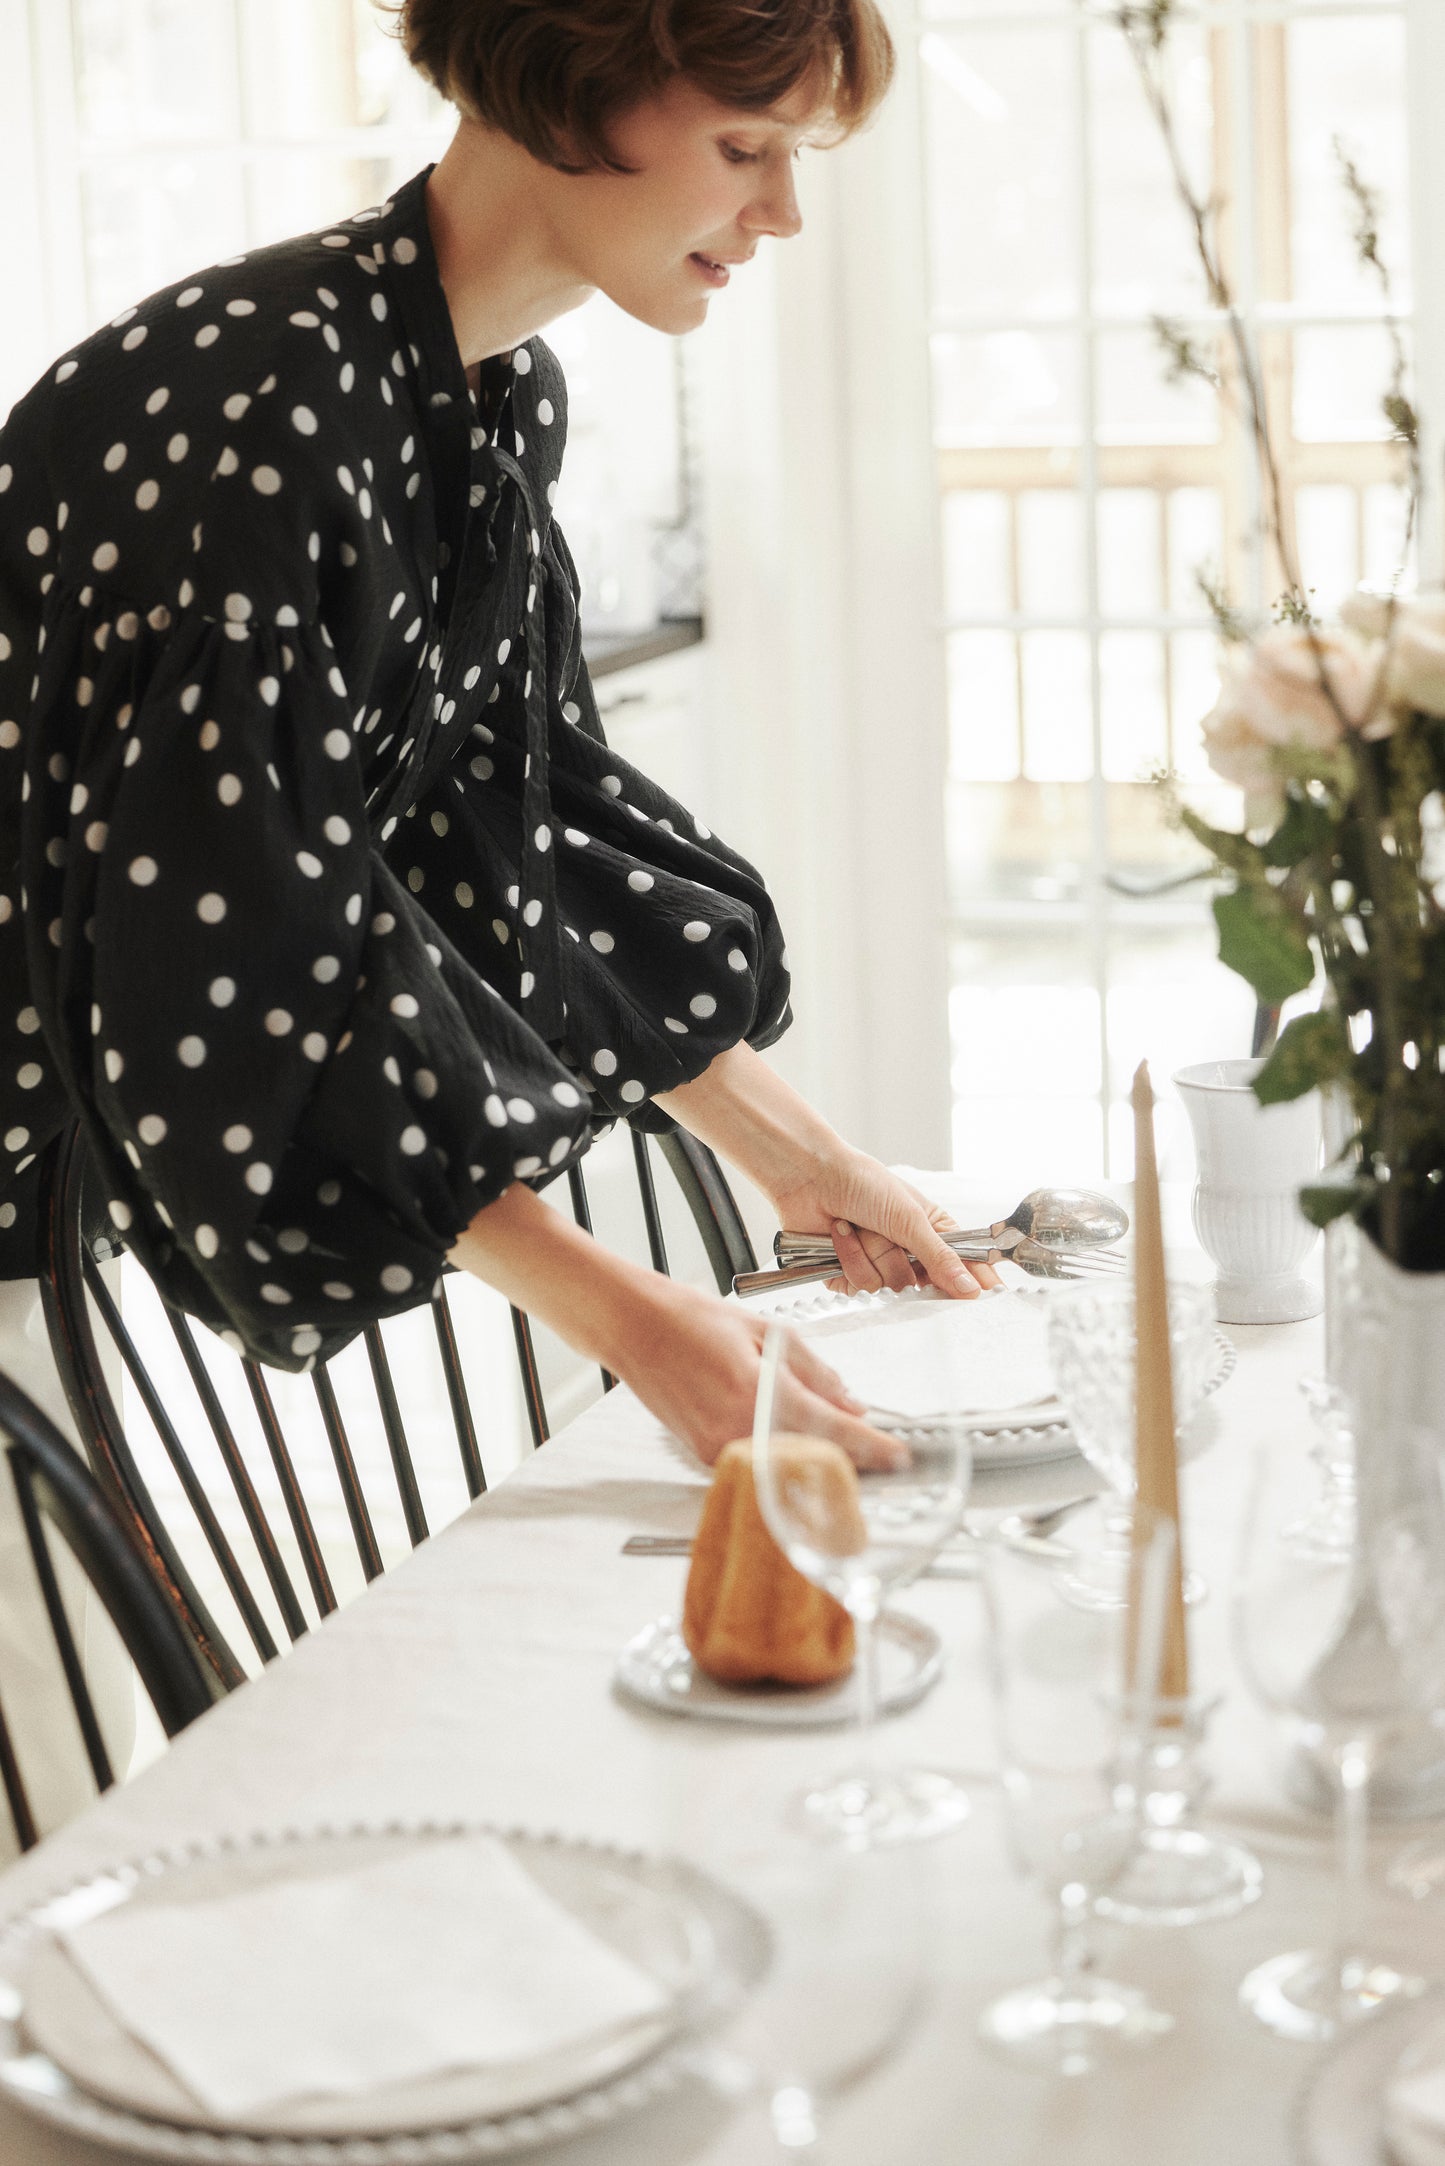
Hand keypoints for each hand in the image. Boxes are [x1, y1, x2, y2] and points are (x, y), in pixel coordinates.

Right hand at [450, 1184, 904, 1468]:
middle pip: (812, 1458)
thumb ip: (813, 1371)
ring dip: (817, 1458)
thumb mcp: (764, 1332)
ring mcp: (717, 1448)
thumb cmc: (691, 1320)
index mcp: (758, 1394)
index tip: (900, 1456)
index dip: (873, 1447)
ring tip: (843, 1446)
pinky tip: (797, 1440)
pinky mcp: (703, 1455)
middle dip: (850, 1458)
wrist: (632, 1328)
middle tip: (880, 1453)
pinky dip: (782, 1454)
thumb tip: (852, 1403)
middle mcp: (738, 1430)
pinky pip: (757, 1460)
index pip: (832, 1431)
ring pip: (785, 1465)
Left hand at [769, 1149, 999, 1300]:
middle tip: (892, 1240)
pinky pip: (858, 1289)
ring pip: (888, 1288)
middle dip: (903, 1262)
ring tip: (859, 1228)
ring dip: (871, 1256)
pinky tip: (840, 1234)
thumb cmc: (864, 1183)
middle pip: (922, 1285)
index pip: (962, 1263)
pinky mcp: (847, 1276)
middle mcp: (906, 1251)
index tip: (983, 1294)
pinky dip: (848, 1260)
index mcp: (930, 1230)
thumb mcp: (910, 1218)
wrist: (811, 1177)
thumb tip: (971, 1289)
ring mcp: (877, 1264)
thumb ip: (941, 1257)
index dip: (973, 1280)